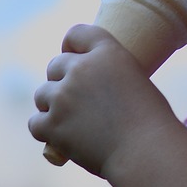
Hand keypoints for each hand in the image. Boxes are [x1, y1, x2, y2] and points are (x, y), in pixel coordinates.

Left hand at [28, 24, 176, 175]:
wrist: (146, 152)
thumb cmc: (151, 123)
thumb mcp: (136, 83)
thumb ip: (109, 76)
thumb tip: (90, 91)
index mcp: (107, 52)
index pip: (77, 34)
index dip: (72, 47)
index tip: (75, 59)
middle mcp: (80, 69)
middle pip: (55, 66)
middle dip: (63, 81)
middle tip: (78, 102)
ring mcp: (63, 96)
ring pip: (42, 95)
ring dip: (52, 106)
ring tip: (73, 123)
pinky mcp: (52, 124)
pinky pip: (36, 123)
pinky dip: (46, 131)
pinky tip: (62, 137)